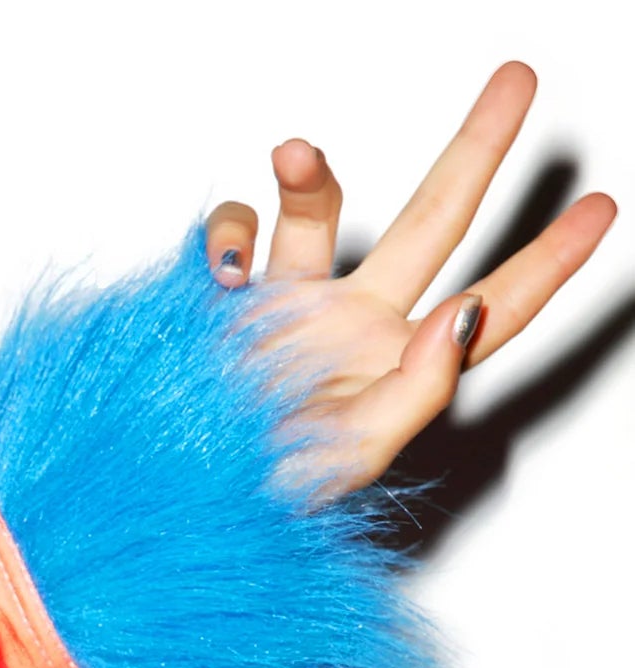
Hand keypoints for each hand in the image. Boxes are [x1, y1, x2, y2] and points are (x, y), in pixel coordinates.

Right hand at [203, 63, 615, 495]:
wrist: (168, 493)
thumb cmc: (255, 495)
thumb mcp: (353, 453)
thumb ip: (420, 386)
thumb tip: (465, 313)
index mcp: (395, 366)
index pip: (490, 308)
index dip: (546, 263)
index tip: (600, 211)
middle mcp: (352, 323)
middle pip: (433, 219)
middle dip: (476, 147)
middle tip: (516, 80)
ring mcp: (290, 303)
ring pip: (319, 202)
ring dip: (309, 171)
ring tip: (292, 157)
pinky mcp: (227, 297)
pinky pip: (236, 232)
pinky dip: (227, 237)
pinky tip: (221, 273)